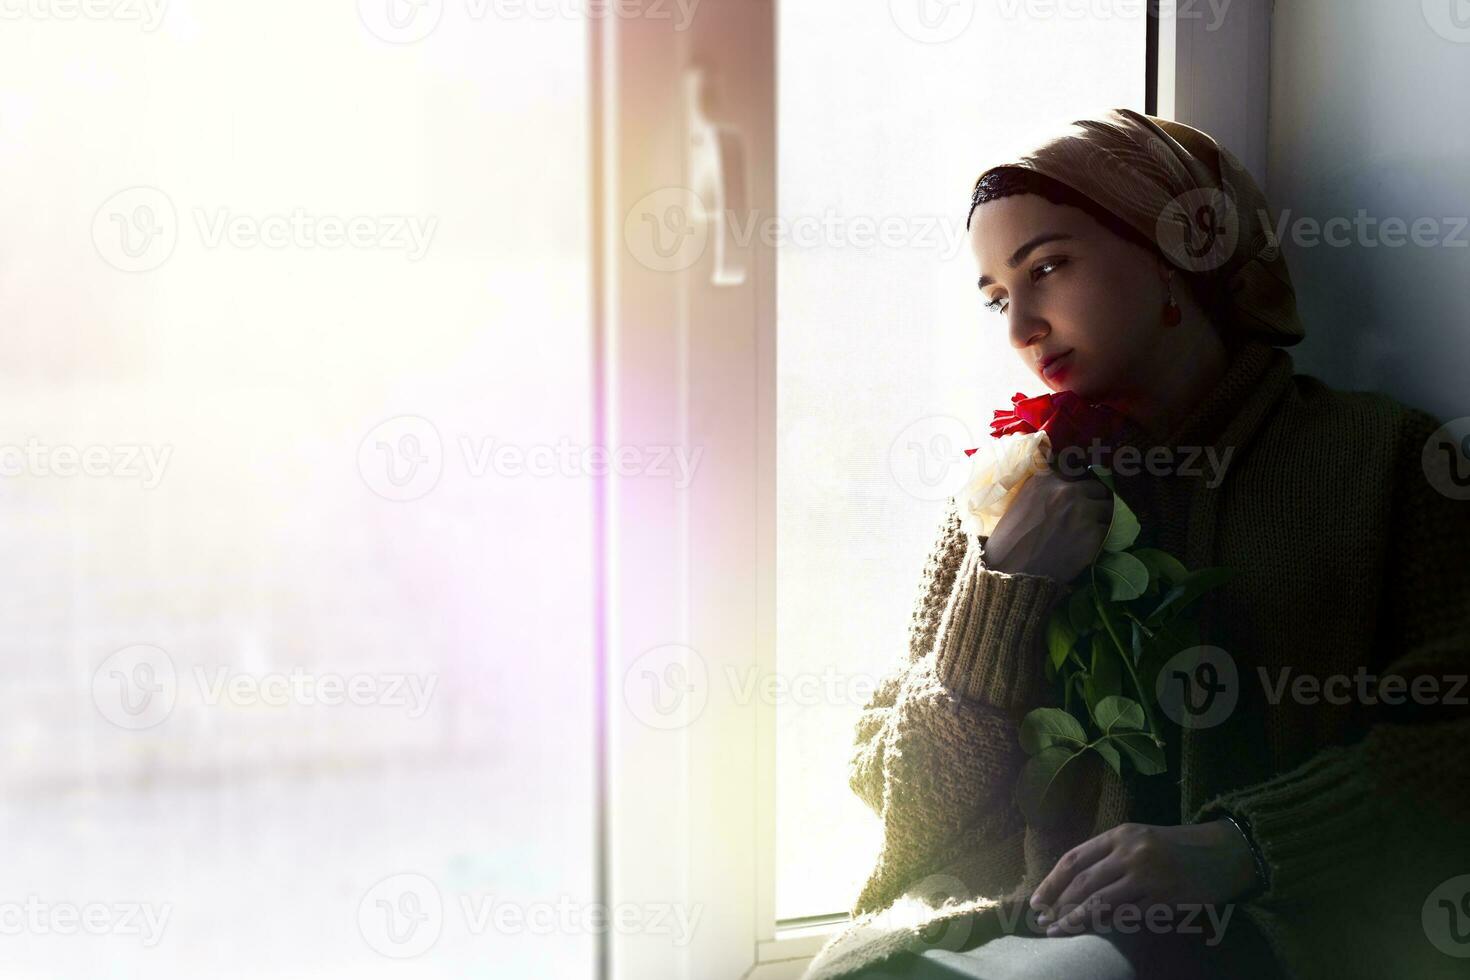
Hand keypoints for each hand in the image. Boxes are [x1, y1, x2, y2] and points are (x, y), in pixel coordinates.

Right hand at [982, 466, 1112, 583]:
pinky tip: (1089, 545)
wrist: (1011, 572)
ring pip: (1109, 509)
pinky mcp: (1094, 534)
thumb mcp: (1021, 501)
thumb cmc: (1010, 540)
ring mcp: (1083, 512)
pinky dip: (1102, 537)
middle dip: (1095, 501)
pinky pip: (1110, 530)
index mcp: (1046, 480)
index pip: (1078, 471)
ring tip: (1090, 532)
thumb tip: (1055, 468)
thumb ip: (1043, 486)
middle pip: (1098, 489)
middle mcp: (1067, 491)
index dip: (1080, 486)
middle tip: (1088, 515)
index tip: (1081, 493)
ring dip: (1102, 519)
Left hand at [1028, 820, 1257, 936]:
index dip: (1052, 881)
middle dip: (1058, 904)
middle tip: (1043, 922)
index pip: (1074, 858)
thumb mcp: (1140, 840)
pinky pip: (1128, 915)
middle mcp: (1131, 851)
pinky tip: (1094, 932)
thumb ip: (1109, 857)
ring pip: (1101, 901)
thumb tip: (1071, 887)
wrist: (1223, 853)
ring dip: (1076, 920)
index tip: (1036, 901)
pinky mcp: (1165, 898)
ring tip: (1058, 932)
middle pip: (1083, 882)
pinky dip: (1107, 925)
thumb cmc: (1176, 848)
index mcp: (1120, 834)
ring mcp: (1148, 875)